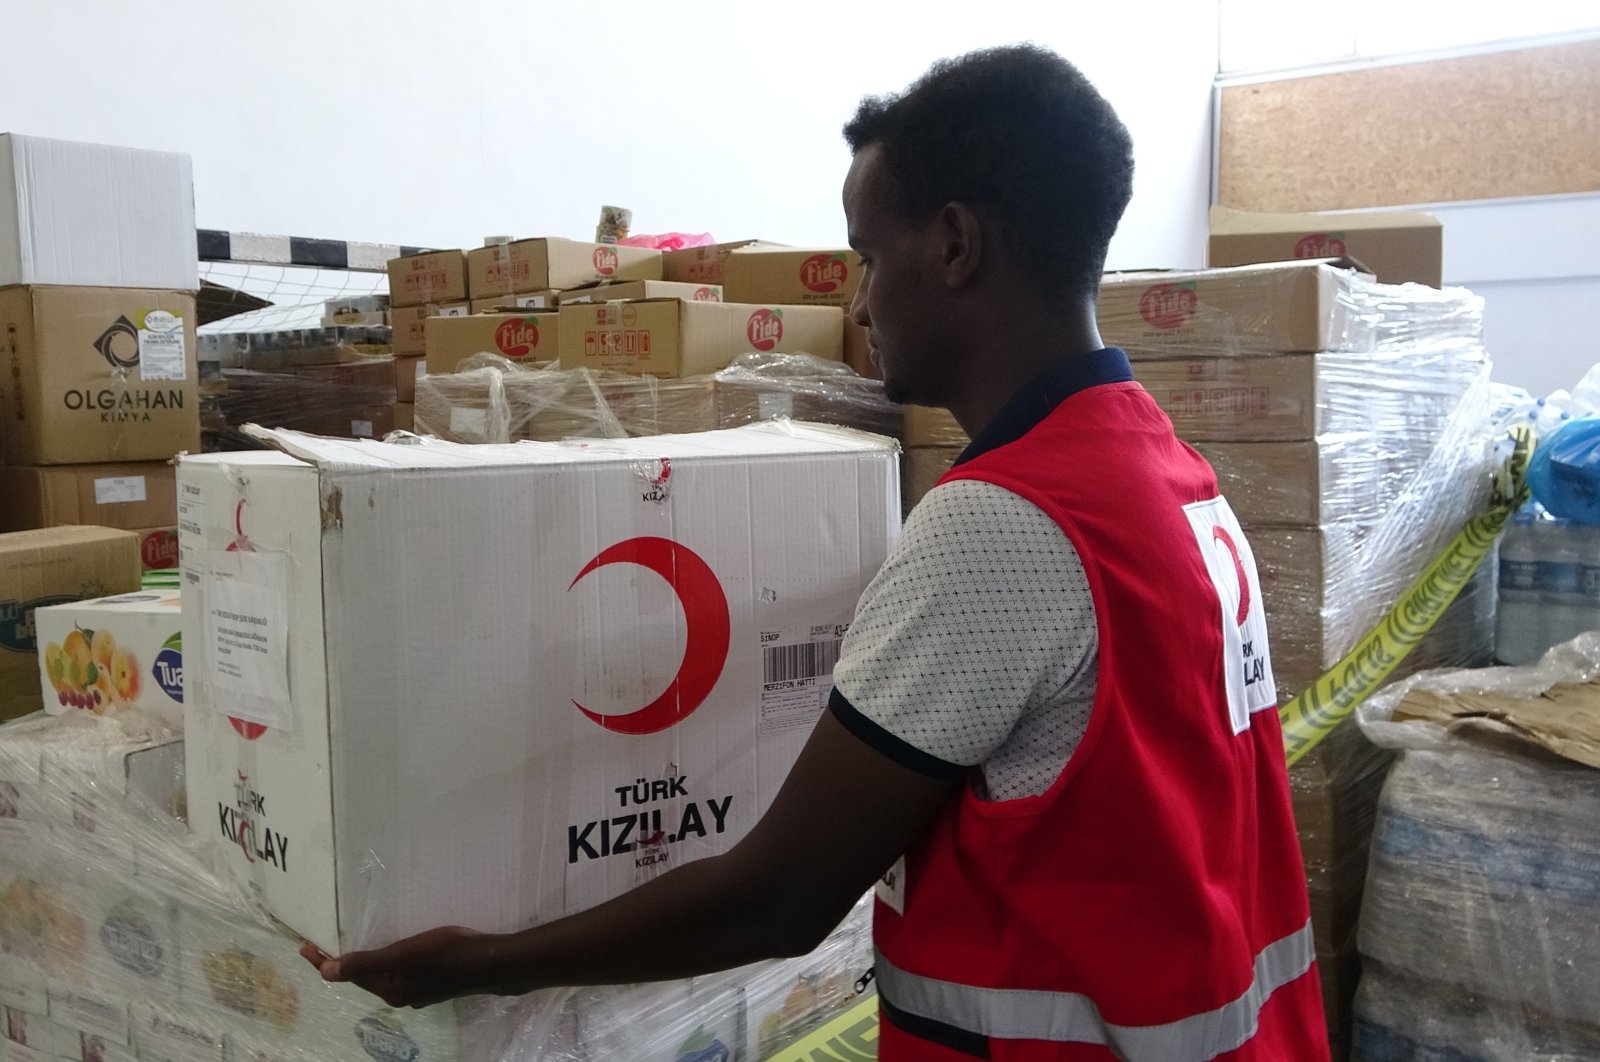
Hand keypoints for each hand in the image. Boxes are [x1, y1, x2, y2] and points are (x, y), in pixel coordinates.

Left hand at [299, 925, 492, 1008]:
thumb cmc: (444, 954)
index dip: (324, 962)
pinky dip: (387, 961)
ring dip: (364, 963)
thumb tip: (327, 972)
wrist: (489, 963)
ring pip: (382, 976)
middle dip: (341, 963)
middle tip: (321, 944)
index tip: (304, 946)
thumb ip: (366, 963)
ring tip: (354, 945)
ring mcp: (418, 990)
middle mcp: (400, 994)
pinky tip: (395, 949)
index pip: (347, 975)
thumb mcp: (402, 955)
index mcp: (389, 988)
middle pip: (362, 978)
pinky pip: (400, 972)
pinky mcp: (432, 981)